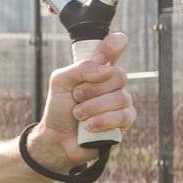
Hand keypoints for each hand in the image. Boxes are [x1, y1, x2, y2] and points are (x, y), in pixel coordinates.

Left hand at [31, 30, 135, 171]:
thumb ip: (80, 69)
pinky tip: (89, 126)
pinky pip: (123, 116)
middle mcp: (113, 83)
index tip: (112, 45)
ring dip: (92, 107)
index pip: (115, 47)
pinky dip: (102, 120)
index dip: (115, 44)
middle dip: (93, 88)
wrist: (57, 138)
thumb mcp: (60, 82)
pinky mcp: (125, 122)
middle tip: (76, 96)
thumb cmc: (59, 108)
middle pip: (119, 75)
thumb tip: (105, 68)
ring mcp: (121, 102)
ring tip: (78, 114)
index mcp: (98, 69)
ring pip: (121, 97)